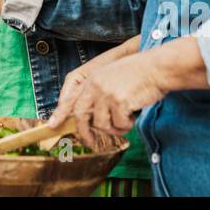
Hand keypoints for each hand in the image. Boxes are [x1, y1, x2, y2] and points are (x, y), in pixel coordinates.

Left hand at [48, 51, 167, 148]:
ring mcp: (107, 94)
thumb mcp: (112, 77)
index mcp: (93, 79)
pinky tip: (133, 116)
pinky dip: (126, 125)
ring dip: (114, 128)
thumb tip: (91, 116)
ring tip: (125, 122)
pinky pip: (118, 124)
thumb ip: (99, 92)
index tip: (52, 125)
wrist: (157, 68)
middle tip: (89, 142)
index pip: (72, 99)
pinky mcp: (119, 102)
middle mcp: (96, 86)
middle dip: (84, 132)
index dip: (61, 113)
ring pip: (102, 123)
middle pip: (81, 115)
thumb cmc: (139, 75)